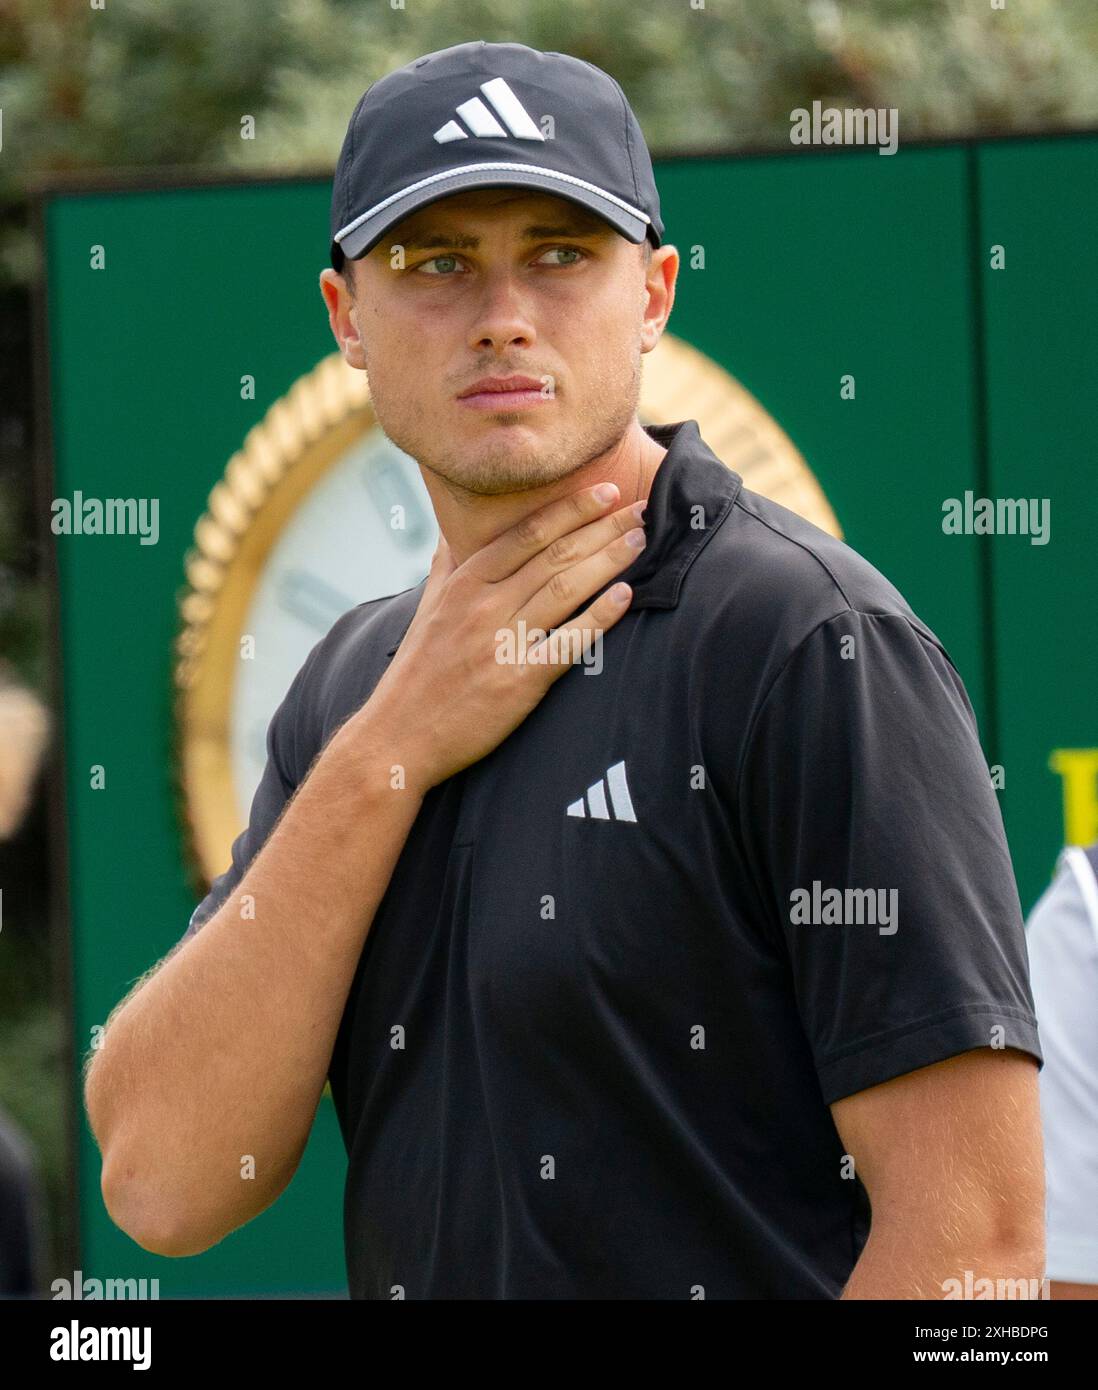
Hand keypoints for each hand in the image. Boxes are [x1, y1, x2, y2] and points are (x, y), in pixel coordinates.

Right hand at [358, 482, 645, 791]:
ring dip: (609, 560)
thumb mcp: (426, 609)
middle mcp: (484, 605)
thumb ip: (445, 566)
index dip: (571, 509)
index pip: (527, 533)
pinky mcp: (517, 681)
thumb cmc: (416, 672)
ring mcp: (501, 642)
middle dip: (603, 527)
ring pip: (565, 588)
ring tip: (642, 540)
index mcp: (465, 582)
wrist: (400, 735)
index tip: (606, 490)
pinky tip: (626, 597)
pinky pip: (567, 643)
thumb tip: (450, 532)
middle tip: (642, 508)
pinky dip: (599, 618)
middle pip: (555, 554)